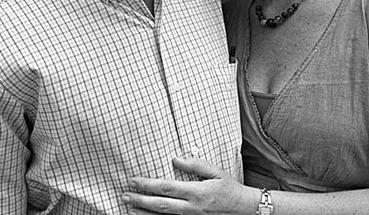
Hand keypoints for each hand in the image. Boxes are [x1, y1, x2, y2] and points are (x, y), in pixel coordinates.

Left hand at [122, 157, 256, 214]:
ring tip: (128, 208)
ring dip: (143, 213)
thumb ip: (196, 165)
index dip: (147, 185)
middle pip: (160, 205)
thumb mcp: (216, 172)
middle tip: (124, 195)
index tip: (133, 180)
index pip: (166, 188)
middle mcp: (192, 208)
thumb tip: (175, 159)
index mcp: (197, 192)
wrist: (243, 210)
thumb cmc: (229, 188)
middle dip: (140, 200)